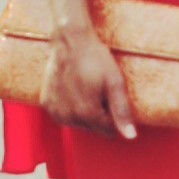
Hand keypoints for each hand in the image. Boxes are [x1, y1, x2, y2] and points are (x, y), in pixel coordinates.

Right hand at [40, 21, 137, 138]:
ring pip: (78, 122)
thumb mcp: (115, 83)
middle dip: (98, 113)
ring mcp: (56, 111)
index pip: (108, 129)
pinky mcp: (47, 103)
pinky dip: (70, 106)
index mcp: (87, 114)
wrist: (70, 41)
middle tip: (97, 89)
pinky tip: (73, 89)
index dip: (112, 113)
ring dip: (84, 110)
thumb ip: (122, 112)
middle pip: (93, 127)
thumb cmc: (95, 59)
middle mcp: (69, 117)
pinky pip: (64, 114)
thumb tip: (130, 137)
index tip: (110, 94)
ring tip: (86, 87)